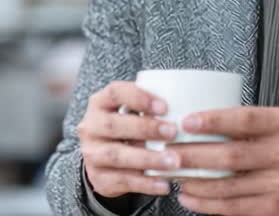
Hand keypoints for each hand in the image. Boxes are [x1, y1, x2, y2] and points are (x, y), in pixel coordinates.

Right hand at [78, 80, 182, 198]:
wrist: (104, 161)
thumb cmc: (128, 128)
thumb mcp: (131, 113)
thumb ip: (149, 109)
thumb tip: (188, 108)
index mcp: (99, 103)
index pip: (114, 92)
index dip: (139, 97)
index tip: (165, 106)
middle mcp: (90, 127)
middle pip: (113, 124)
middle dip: (146, 128)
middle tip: (173, 132)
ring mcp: (91, 154)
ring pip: (117, 156)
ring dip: (148, 158)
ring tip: (174, 161)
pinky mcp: (98, 178)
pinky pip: (122, 181)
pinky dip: (146, 183)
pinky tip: (165, 185)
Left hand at [170, 107, 278, 214]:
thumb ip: (252, 123)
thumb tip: (204, 121)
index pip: (243, 120)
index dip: (212, 120)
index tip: (186, 121)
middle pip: (229, 155)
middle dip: (193, 156)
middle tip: (167, 153)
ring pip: (227, 186)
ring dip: (195, 182)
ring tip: (174, 176)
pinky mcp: (275, 209)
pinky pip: (234, 208)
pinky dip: (208, 204)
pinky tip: (190, 198)